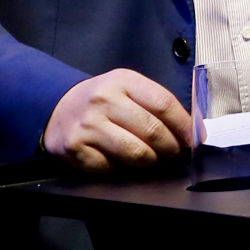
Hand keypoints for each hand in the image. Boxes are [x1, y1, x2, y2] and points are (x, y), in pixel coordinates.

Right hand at [43, 69, 192, 171]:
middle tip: (177, 154)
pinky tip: (122, 162)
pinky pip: (111, 168)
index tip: (195, 138)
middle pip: (153, 131)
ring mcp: (88, 125)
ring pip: (136, 153)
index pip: (164, 104)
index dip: (185, 125)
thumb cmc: (100, 100)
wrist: (55, 107)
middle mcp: (104, 100)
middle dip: (172, 148)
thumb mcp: (126, 88)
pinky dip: (122, 169)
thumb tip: (189, 129)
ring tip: (154, 160)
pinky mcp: (75, 148)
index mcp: (123, 81)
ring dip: (152, 162)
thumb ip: (154, 104)